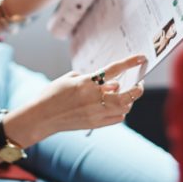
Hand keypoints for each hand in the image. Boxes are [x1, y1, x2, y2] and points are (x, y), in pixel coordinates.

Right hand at [32, 54, 146, 136]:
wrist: (41, 117)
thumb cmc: (52, 94)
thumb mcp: (69, 79)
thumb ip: (90, 78)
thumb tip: (108, 82)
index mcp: (86, 82)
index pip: (114, 70)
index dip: (130, 62)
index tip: (141, 57)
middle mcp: (94, 98)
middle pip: (127, 94)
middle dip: (138, 88)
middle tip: (139, 83)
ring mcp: (96, 113)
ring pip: (125, 108)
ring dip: (129, 100)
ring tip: (126, 94)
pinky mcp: (95, 124)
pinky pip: (117, 118)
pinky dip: (121, 111)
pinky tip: (116, 106)